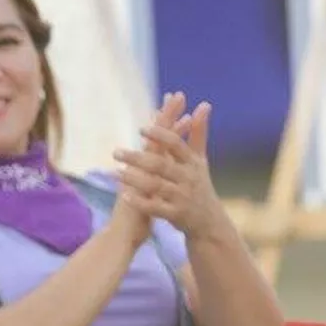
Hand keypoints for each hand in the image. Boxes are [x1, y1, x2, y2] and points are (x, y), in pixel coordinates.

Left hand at [114, 93, 228, 240]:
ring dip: (135, 179)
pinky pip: (156, 208)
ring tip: (115, 172)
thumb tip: (204, 104)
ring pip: (156, 186)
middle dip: (138, 158)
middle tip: (115, 152)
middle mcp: (188, 178)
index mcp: (192, 162)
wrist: (210, 222)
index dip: (161, 136)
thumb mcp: (200, 159)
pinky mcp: (176, 215)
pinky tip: (124, 196)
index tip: (141, 128)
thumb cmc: (200, 184)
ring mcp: (182, 197)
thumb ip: (198, 132)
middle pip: (161, 165)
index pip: (176, 145)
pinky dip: (140, 202)